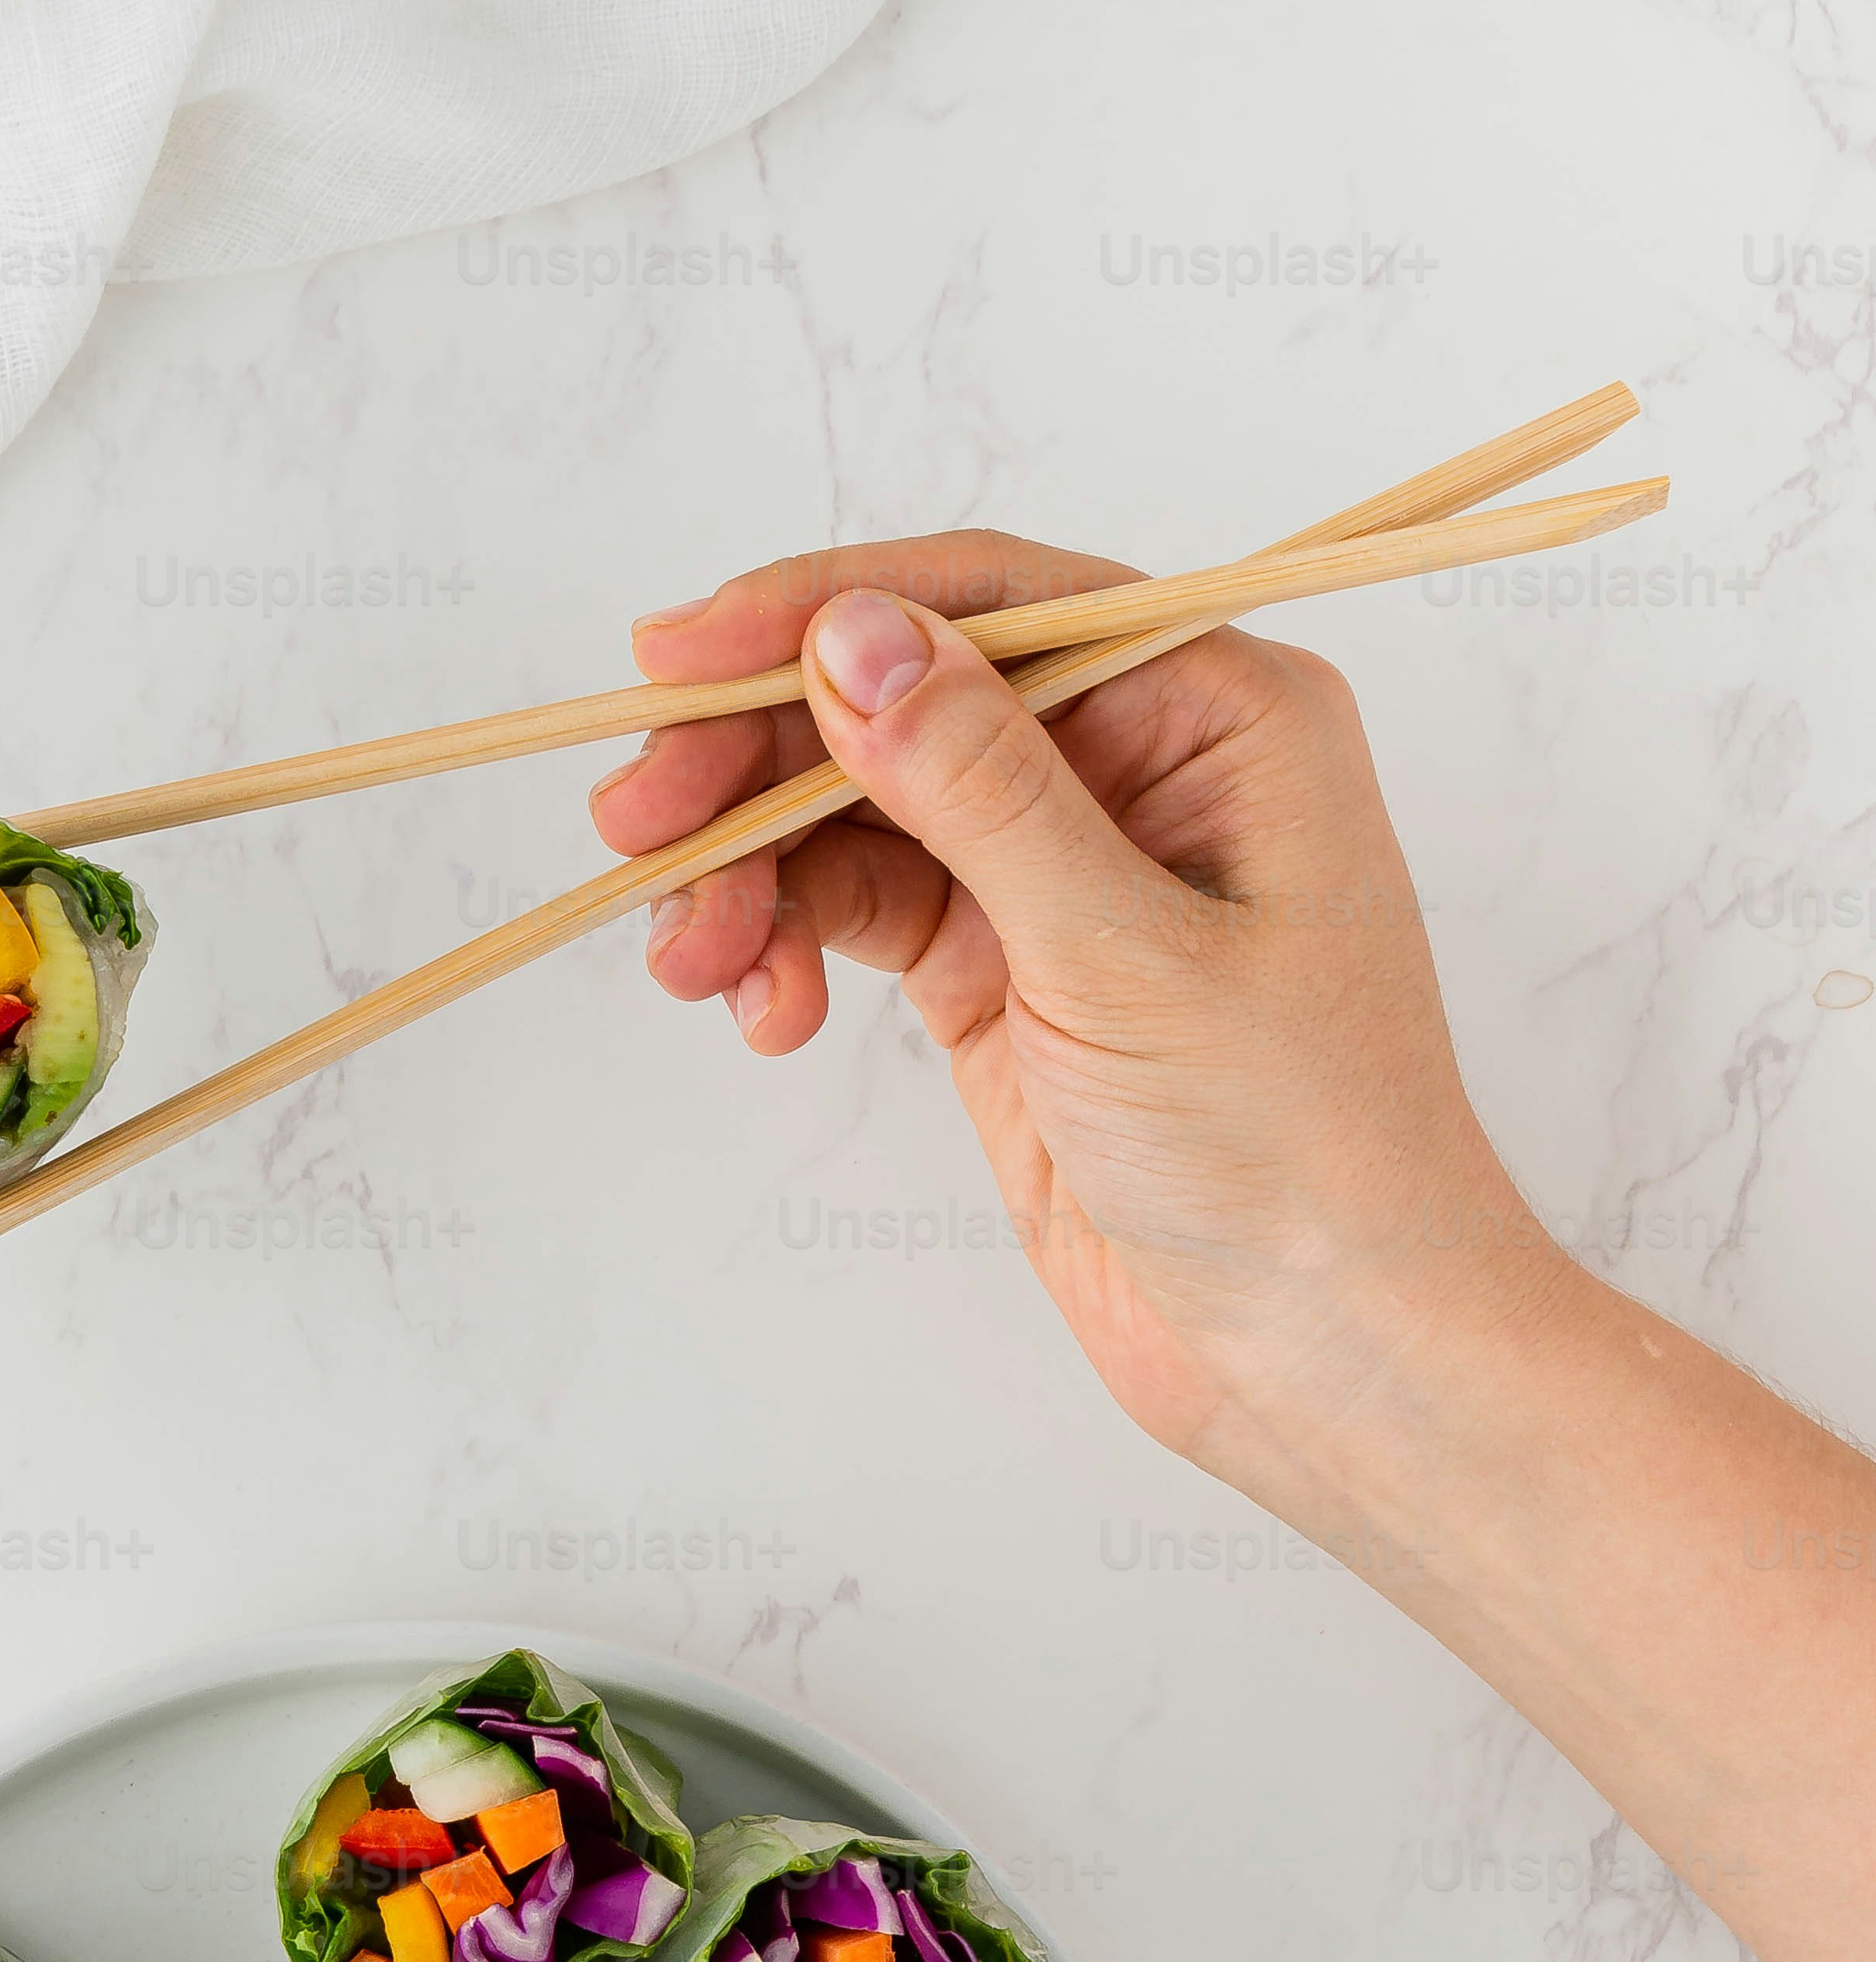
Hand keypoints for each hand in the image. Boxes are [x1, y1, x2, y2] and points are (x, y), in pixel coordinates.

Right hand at [588, 537, 1566, 1499]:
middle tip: (632, 827)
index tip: (680, 655)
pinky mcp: (1005, 978)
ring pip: (860, 811)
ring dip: (752, 870)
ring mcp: (1063, 875)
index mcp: (1216, 713)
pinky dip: (791, 944)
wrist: (1329, 1356)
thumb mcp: (1126, 954)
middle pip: (902, 701)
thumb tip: (856, 638)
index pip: (995, 605)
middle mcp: (1140, 769)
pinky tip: (762, 1010)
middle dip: (756, 760)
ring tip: (690, 964)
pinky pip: (862, 911)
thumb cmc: (1299, 1152)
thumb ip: (980, 789)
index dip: (826, 611)